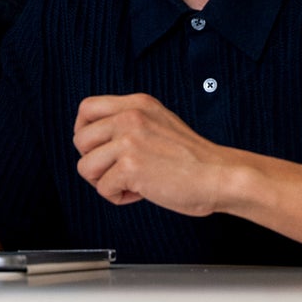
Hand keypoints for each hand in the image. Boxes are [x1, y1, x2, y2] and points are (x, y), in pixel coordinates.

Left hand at [72, 93, 245, 214]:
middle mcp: (130, 117)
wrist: (222, 176)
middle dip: (94, 162)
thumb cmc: (194, 159)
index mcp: (137, 104)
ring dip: (105, 182)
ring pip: (85, 166)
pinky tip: (141, 192)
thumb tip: (95, 138)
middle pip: (79, 140)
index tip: (96, 148)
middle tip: (118, 172)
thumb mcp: (159, 123)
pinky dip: (118, 197)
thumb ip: (129, 123)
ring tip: (131, 183)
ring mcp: (129, 140)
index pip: (86, 107)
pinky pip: (103, 188)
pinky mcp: (131, 166)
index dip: (84, 131)